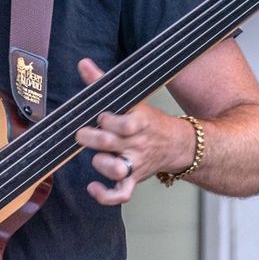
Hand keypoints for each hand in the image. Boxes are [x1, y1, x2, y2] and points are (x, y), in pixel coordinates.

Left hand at [73, 58, 197, 204]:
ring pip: (117, 170)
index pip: (124, 123)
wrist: (176, 145)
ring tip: (97, 156)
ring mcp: (136, 164)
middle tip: (82, 134)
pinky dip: (105, 196)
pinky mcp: (133, 180)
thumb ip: (103, 82)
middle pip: (111, 144)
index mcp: (139, 122)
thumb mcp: (131, 99)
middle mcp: (138, 144)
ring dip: (101, 164)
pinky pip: (121, 195)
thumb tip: (83, 63)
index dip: (108, 120)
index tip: (101, 115)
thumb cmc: (147, 121)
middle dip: (92, 138)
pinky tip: (92, 187)